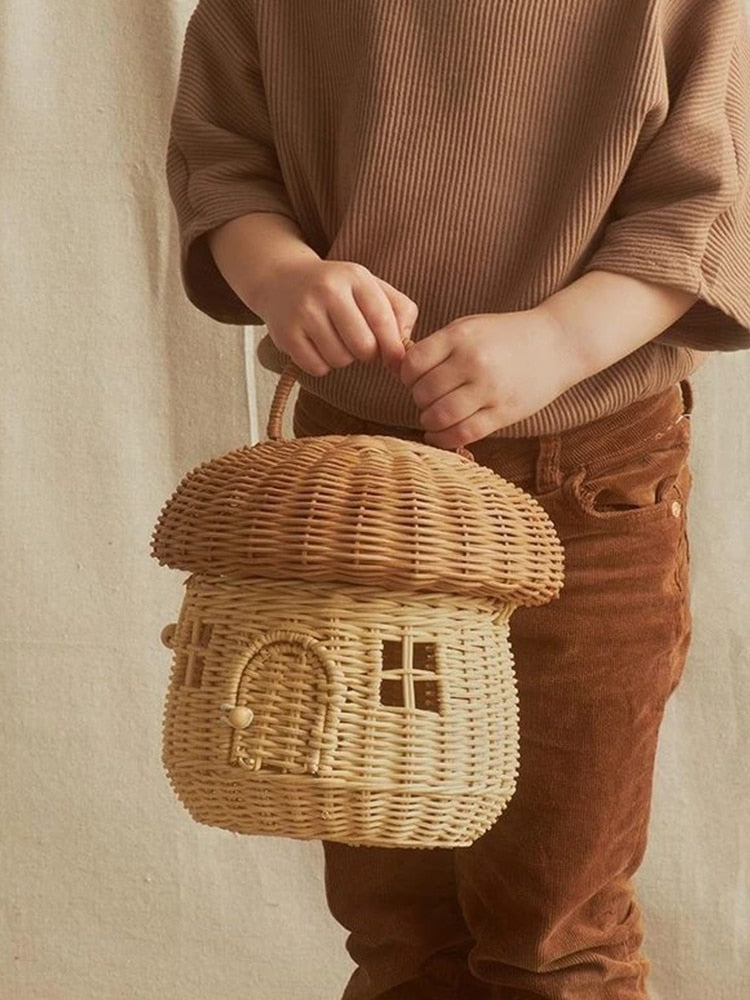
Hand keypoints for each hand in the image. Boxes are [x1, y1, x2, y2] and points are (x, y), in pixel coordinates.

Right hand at [262, 259, 417, 376]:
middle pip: (363, 346)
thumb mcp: (370, 287)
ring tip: (335, 340)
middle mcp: (327, 290)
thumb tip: (402, 351)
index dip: (393, 347)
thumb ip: (399, 311)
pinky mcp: (286, 334)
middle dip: (367, 354)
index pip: (382, 320)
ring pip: (340, 359)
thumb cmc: (337, 289)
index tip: (395, 360)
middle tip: (359, 344)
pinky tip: (317, 347)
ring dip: (343, 358)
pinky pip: (317, 368)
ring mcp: (304, 312)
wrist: (282, 279)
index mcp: (355, 276)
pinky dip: (321, 365)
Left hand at [398, 309, 571, 447]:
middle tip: (429, 397)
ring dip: (428, 420)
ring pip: (439, 416)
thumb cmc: (505, 336)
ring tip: (434, 415)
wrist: (557, 343)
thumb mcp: (469, 328)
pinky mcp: (503, 413)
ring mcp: (489, 390)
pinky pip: (462, 434)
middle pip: (423, 393)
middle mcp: (474, 362)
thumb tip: (398, 371)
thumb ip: (436, 347)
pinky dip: (443, 438)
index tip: (416, 378)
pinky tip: (440, 433)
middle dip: (419, 399)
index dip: (407, 376)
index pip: (413, 364)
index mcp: (461, 337)